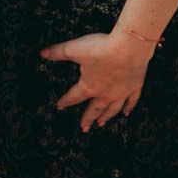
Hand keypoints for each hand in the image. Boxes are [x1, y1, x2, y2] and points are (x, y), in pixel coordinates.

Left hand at [39, 30, 154, 131]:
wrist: (129, 48)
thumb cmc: (101, 48)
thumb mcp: (75, 48)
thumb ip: (58, 52)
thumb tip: (42, 54)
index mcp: (89, 86)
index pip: (74, 96)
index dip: (65, 101)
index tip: (60, 106)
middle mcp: (104, 94)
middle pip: (94, 109)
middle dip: (87, 119)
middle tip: (84, 129)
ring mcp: (121, 92)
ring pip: (112, 109)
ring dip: (106, 117)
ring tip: (101, 124)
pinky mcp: (134, 87)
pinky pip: (131, 101)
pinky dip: (128, 108)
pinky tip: (126, 113)